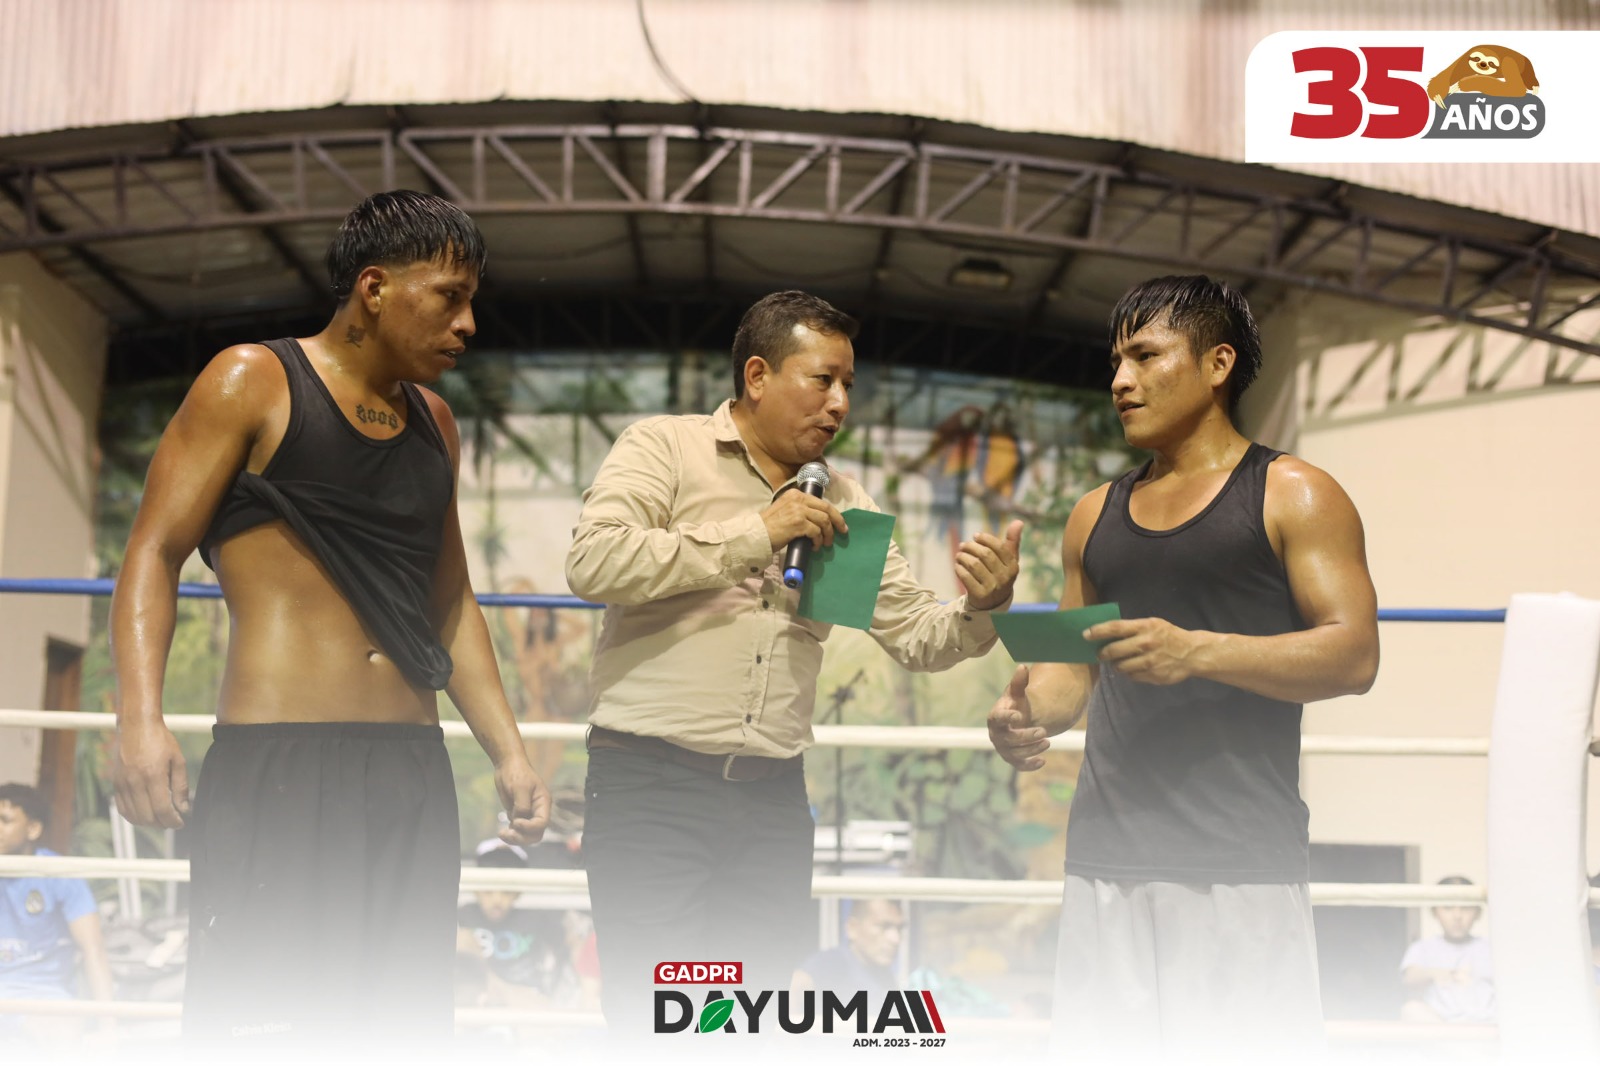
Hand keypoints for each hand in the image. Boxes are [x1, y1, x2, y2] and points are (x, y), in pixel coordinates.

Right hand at [112, 721, 188, 827]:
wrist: (136, 725)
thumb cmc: (160, 740)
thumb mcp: (177, 759)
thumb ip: (181, 786)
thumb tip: (183, 808)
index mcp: (153, 775)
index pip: (162, 809)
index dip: (172, 821)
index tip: (180, 823)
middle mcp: (134, 782)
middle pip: (147, 817)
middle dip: (162, 823)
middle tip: (172, 821)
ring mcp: (122, 783)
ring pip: (133, 816)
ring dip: (148, 822)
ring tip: (160, 818)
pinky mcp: (115, 783)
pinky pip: (122, 809)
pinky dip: (134, 816)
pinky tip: (145, 813)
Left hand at [495, 757, 551, 845]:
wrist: (507, 765)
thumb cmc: (516, 773)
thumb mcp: (520, 788)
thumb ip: (522, 805)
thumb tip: (519, 820)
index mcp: (543, 803)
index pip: (542, 823)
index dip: (529, 827)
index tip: (515, 822)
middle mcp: (538, 811)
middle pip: (536, 833)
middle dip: (522, 837)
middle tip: (508, 834)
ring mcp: (528, 814)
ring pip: (526, 835)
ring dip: (515, 838)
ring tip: (502, 834)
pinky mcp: (518, 815)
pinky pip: (517, 831)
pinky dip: (510, 834)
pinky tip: (501, 831)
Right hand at [761, 490, 847, 551]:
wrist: (756, 534)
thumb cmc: (769, 526)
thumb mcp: (785, 510)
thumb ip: (799, 509)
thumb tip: (818, 520)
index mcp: (796, 494)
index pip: (821, 502)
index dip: (834, 513)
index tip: (840, 523)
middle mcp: (798, 499)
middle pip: (827, 509)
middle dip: (838, 522)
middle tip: (842, 532)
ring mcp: (799, 511)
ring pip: (824, 521)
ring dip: (827, 534)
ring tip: (824, 543)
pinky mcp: (798, 523)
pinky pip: (816, 532)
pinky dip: (818, 541)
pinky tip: (814, 547)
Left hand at [957, 520, 1022, 610]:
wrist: (992, 602)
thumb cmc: (1000, 573)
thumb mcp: (1009, 559)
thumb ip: (1012, 541)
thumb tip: (1018, 521)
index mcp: (1013, 567)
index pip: (999, 547)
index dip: (985, 539)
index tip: (975, 536)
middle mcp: (1004, 578)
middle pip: (985, 555)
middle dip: (971, 547)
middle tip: (963, 545)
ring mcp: (992, 587)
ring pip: (973, 564)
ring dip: (963, 556)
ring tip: (959, 554)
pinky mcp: (979, 595)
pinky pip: (965, 576)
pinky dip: (959, 568)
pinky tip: (958, 565)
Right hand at [987, 665, 1048, 770]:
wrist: (1016, 721)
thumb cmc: (1015, 705)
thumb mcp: (1017, 693)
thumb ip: (1020, 682)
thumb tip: (1023, 667)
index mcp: (995, 717)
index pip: (998, 718)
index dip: (1007, 717)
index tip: (1019, 715)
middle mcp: (996, 735)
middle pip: (1008, 739)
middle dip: (1026, 736)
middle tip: (1044, 731)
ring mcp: (1003, 748)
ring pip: (1015, 753)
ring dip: (1031, 749)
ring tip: (1048, 742)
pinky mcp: (1012, 758)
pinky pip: (1019, 765)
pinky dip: (1030, 765)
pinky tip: (1042, 761)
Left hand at [1087, 617, 1201, 685]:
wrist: (1192, 653)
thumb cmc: (1169, 636)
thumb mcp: (1153, 624)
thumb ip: (1133, 628)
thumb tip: (1106, 633)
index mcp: (1145, 627)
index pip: (1115, 628)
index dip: (1098, 631)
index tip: (1086, 635)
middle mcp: (1146, 644)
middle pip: (1114, 650)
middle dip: (1102, 653)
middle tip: (1100, 654)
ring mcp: (1149, 661)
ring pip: (1121, 666)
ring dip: (1115, 665)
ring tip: (1118, 662)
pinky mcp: (1153, 676)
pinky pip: (1131, 676)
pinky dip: (1128, 673)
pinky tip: (1132, 668)